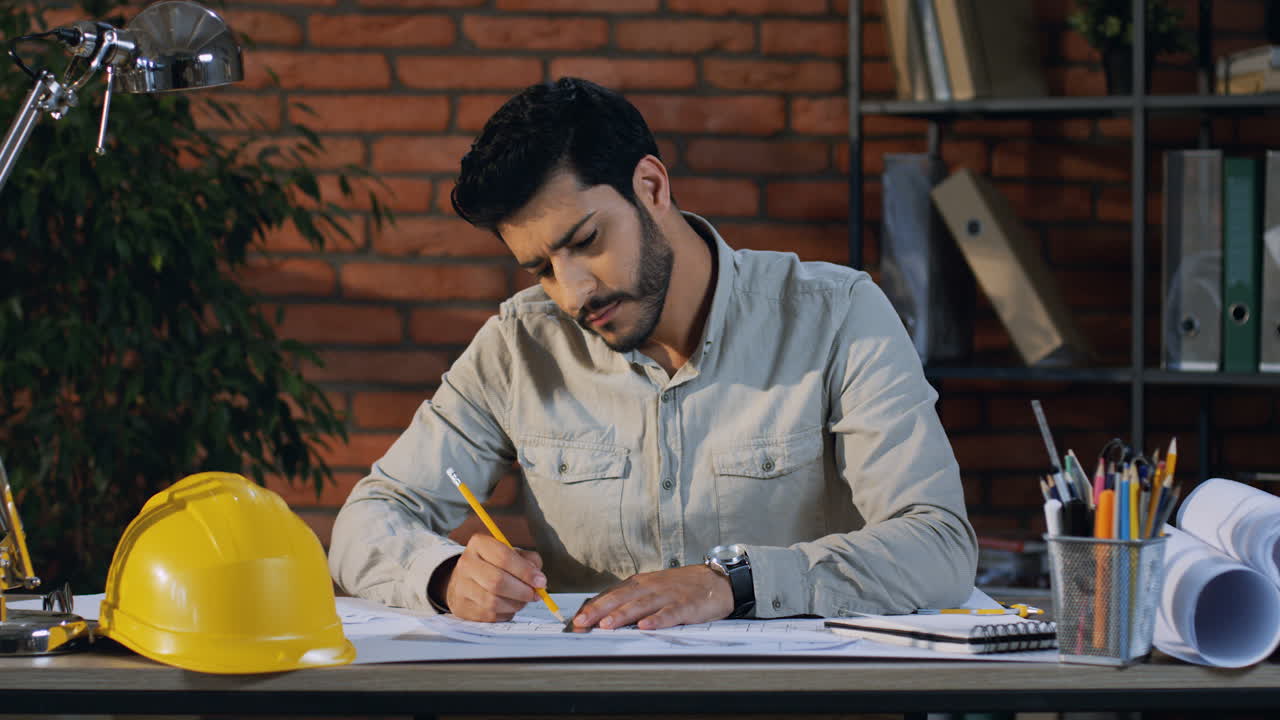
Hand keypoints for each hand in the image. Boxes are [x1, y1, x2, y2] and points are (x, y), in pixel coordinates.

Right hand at [440, 534, 546, 621]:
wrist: (466, 580)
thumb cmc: (495, 565)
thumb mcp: (512, 554)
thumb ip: (529, 561)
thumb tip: (538, 578)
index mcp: (479, 544)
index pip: (504, 557)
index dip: (525, 571)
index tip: (541, 581)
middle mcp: (466, 563)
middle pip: (497, 581)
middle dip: (522, 591)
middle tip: (535, 594)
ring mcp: (461, 587)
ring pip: (493, 602)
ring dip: (515, 604)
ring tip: (523, 600)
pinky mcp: (462, 607)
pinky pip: (489, 615)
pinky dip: (505, 613)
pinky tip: (509, 607)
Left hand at [570, 564, 733, 629]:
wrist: (717, 580)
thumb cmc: (682, 587)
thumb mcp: (653, 588)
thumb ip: (631, 600)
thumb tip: (603, 615)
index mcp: (641, 584)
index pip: (611, 594)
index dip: (593, 607)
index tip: (575, 620)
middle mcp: (651, 587)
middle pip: (621, 598)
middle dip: (599, 611)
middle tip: (581, 623)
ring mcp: (669, 596)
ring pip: (641, 605)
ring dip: (622, 615)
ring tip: (605, 625)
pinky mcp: (687, 605)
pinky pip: (670, 613)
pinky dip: (657, 620)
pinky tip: (645, 626)